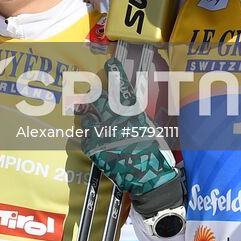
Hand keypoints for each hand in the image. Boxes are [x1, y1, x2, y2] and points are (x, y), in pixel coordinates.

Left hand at [79, 58, 180, 197]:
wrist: (149, 178)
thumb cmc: (155, 154)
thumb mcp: (149, 128)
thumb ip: (135, 116)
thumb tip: (126, 109)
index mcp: (132, 112)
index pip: (122, 87)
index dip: (115, 73)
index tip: (110, 63)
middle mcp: (115, 118)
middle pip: (98, 99)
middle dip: (93, 95)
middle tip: (89, 96)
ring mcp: (102, 132)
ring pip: (88, 117)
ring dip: (88, 117)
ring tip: (88, 118)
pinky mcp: (94, 147)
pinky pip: (85, 137)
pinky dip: (88, 137)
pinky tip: (93, 140)